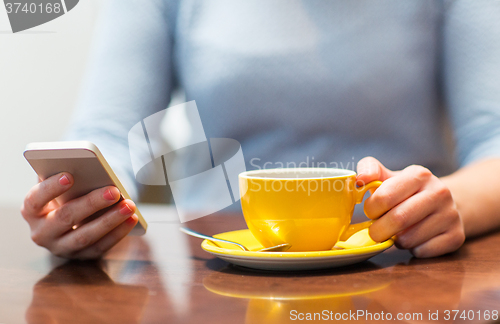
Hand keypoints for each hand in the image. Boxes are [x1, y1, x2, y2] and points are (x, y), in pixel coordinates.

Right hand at [20, 172, 137, 258]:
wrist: (71, 219)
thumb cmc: (66, 195)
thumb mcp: (59, 185)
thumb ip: (63, 173)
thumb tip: (79, 163)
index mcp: (31, 210)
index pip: (35, 200)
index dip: (50, 188)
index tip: (69, 176)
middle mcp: (42, 233)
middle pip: (65, 218)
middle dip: (92, 203)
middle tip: (114, 191)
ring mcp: (61, 248)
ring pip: (85, 236)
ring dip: (110, 220)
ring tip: (129, 205)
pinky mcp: (81, 256)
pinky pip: (101, 246)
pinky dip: (118, 232)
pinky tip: (132, 219)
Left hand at [356, 157, 464, 257]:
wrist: (444, 203)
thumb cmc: (406, 192)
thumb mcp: (389, 176)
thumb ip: (370, 170)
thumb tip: (360, 178)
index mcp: (419, 175)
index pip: (384, 197)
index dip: (371, 209)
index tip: (371, 211)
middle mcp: (439, 192)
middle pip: (397, 220)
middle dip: (378, 230)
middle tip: (376, 230)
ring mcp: (451, 215)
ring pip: (409, 239)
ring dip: (395, 240)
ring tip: (397, 231)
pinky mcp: (456, 236)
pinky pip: (422, 251)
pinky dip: (411, 249)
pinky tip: (415, 238)